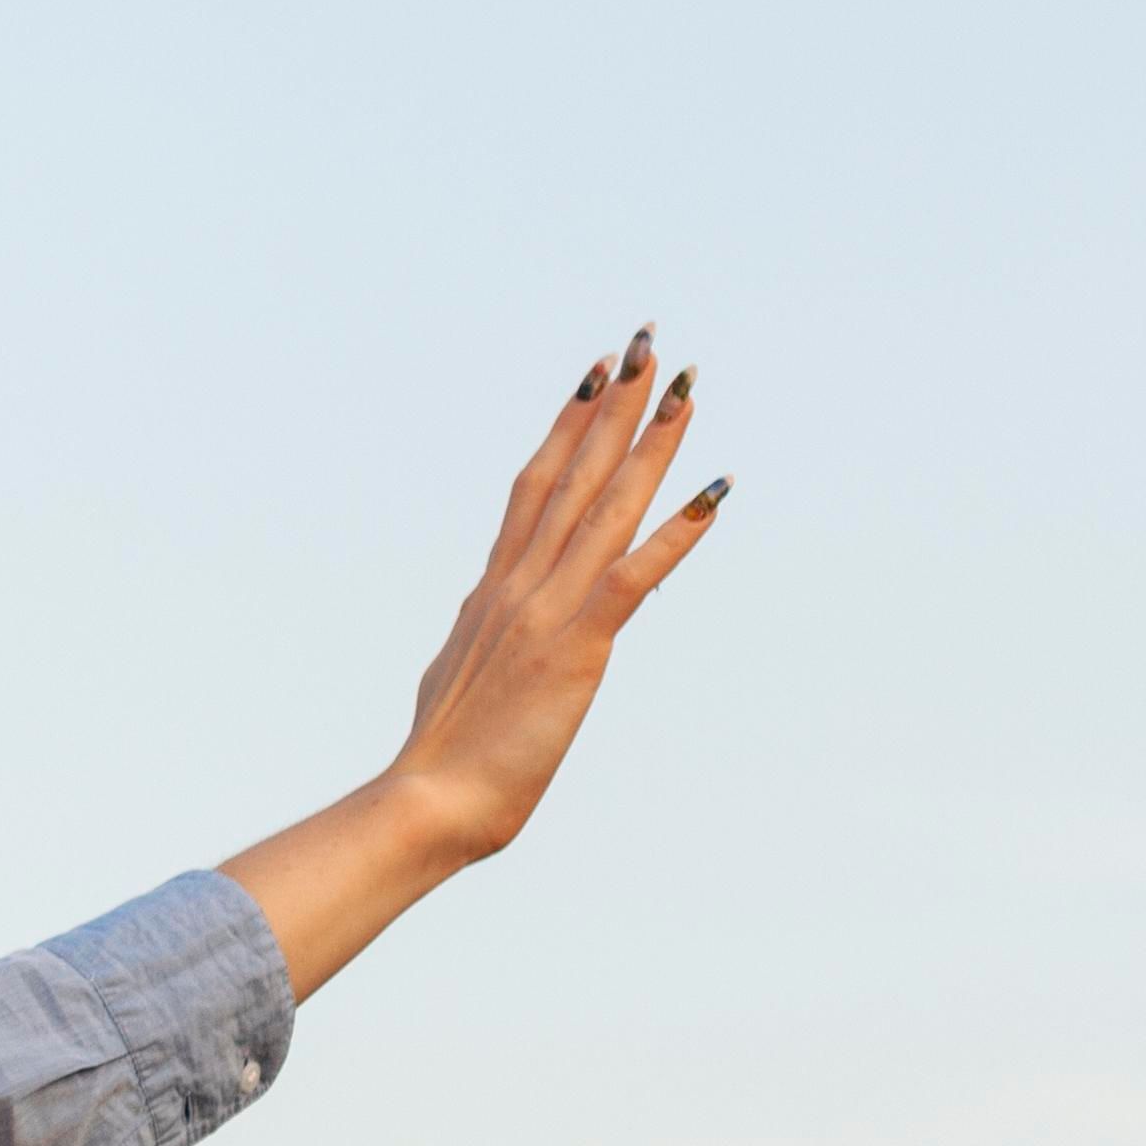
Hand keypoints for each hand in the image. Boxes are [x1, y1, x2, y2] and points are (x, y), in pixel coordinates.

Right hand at [387, 328, 725, 862]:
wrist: (431, 799)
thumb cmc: (444, 759)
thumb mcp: (458, 671)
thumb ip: (478, 631)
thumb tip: (479, 611)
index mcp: (493, 588)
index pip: (535, 486)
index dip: (567, 427)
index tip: (593, 377)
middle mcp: (520, 582)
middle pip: (573, 475)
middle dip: (611, 408)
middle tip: (643, 346)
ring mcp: (548, 608)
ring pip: (606, 507)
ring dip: (647, 444)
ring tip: (680, 389)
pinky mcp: (578, 645)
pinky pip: (635, 574)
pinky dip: (677, 530)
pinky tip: (713, 490)